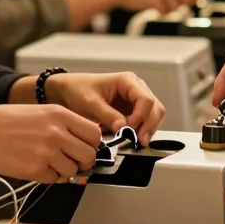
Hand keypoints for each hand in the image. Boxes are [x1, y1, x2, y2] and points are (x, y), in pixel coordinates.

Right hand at [0, 105, 102, 182]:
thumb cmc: (7, 121)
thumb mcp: (40, 112)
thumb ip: (64, 124)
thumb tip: (85, 140)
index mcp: (60, 114)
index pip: (94, 133)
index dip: (93, 144)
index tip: (87, 147)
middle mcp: (56, 133)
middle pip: (89, 155)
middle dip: (83, 161)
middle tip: (73, 160)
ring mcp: (46, 152)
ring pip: (73, 170)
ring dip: (65, 170)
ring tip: (49, 162)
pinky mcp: (35, 170)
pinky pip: (54, 179)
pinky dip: (48, 176)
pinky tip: (35, 165)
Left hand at [47, 72, 165, 146]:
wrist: (69, 92)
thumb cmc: (79, 90)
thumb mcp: (90, 103)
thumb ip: (108, 115)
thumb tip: (124, 127)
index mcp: (128, 81)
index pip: (146, 100)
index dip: (141, 117)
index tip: (129, 129)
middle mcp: (136, 89)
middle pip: (155, 108)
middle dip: (149, 125)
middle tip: (139, 141)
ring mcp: (136, 100)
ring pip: (153, 116)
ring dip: (147, 129)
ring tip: (135, 142)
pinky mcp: (132, 111)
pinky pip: (145, 122)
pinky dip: (142, 131)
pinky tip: (132, 139)